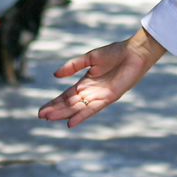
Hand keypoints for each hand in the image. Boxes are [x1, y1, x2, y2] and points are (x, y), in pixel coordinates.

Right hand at [38, 28, 166, 127]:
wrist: (134, 53)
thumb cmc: (115, 53)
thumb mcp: (90, 58)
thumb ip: (73, 66)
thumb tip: (55, 75)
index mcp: (86, 82)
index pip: (67, 96)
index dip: (54, 103)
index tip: (42, 110)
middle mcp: (91, 92)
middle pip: (70, 104)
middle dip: (56, 110)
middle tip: (41, 117)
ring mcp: (99, 96)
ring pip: (78, 108)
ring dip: (64, 114)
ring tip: (50, 119)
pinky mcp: (109, 98)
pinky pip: (93, 109)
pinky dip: (81, 116)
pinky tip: (70, 123)